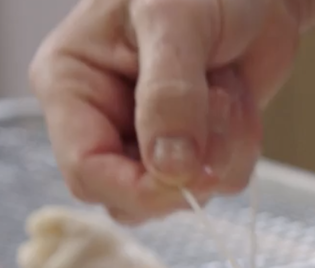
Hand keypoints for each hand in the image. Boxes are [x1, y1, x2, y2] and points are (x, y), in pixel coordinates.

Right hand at [28, 0, 308, 222]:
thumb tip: (170, 167)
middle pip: (131, 197)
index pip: (87, 171)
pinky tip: (239, 99)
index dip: (139, 189)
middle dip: (187, 168)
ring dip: (223, 150)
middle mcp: (103, 119)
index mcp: (71, 85)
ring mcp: (150, 138)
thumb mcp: (176, 23)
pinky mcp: (194, 147)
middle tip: (221, 107)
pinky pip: (220, 180)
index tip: (190, 176)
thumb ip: (170, 94)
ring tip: (227, 88)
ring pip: (182, 194)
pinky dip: (243, 146)